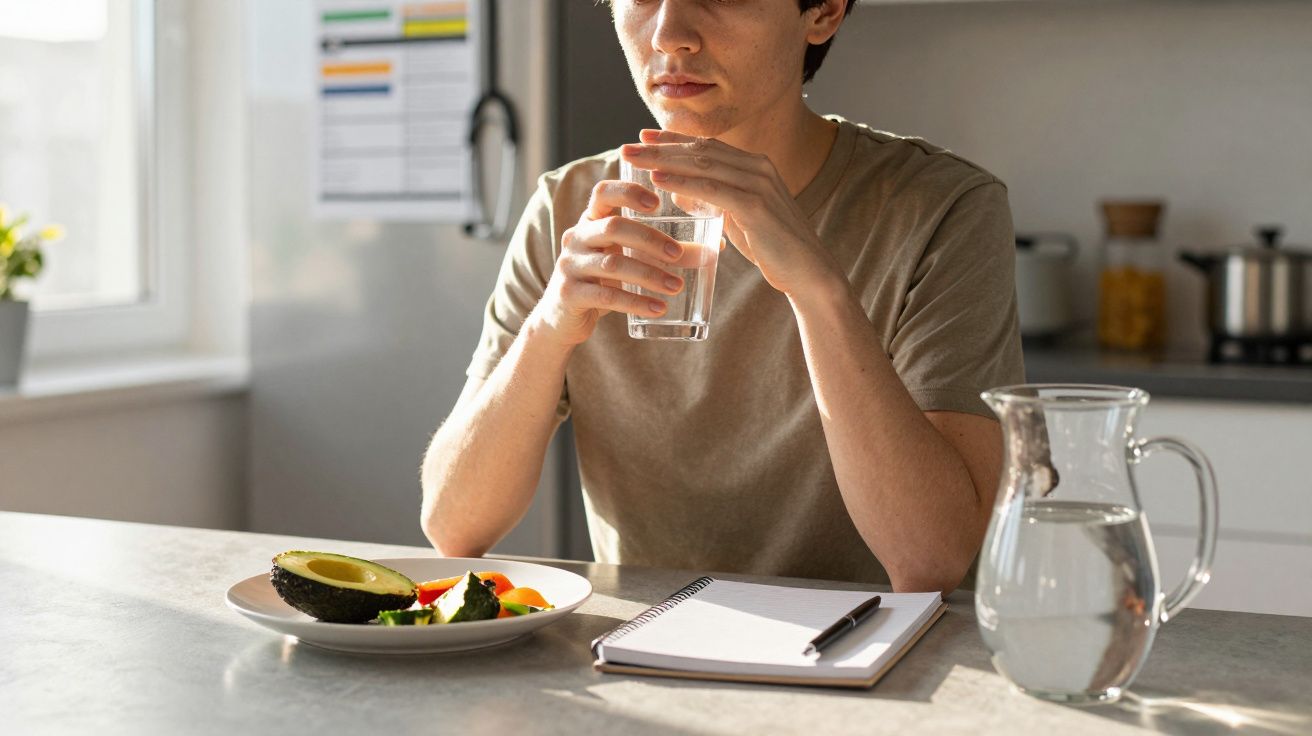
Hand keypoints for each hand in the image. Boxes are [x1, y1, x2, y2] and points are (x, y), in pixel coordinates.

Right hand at [528, 179, 688, 346]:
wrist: (563, 318)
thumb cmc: (603, 280)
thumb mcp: (630, 260)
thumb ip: (667, 252)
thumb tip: (714, 249)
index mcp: (591, 221)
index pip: (603, 192)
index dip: (628, 191)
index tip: (657, 202)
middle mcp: (576, 237)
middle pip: (614, 228)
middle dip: (650, 240)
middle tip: (678, 255)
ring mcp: (570, 265)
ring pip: (613, 264)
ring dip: (649, 275)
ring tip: (677, 286)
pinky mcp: (569, 294)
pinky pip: (606, 296)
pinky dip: (636, 302)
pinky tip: (659, 308)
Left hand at [620, 129, 840, 296]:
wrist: (808, 272)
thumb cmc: (772, 249)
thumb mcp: (739, 218)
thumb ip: (716, 200)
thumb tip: (681, 192)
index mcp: (756, 166)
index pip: (708, 145)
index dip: (674, 138)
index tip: (644, 137)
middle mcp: (758, 167)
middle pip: (700, 149)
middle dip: (661, 146)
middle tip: (628, 145)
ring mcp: (759, 184)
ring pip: (703, 164)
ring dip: (664, 159)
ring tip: (634, 158)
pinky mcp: (757, 206)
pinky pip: (712, 189)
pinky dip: (682, 181)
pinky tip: (657, 179)